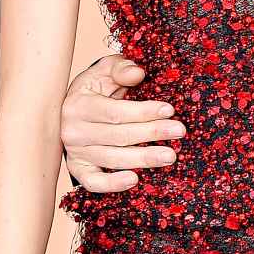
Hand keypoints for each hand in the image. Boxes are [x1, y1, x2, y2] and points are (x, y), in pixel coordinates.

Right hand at [60, 54, 186, 192]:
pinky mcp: (78, 168)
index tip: (169, 110)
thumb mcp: (105, 69)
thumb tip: (138, 74)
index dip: (143, 112)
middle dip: (152, 133)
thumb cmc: (97, 86)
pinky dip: (111, 185)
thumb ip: (121, 68)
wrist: (75, 106)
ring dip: (142, 159)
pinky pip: (93, 182)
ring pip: (111, 159)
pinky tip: (134, 180)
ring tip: (169, 156)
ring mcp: (75, 152)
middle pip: (118, 136)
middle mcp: (74, 131)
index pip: (115, 112)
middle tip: (179, 131)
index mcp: (79, 104)